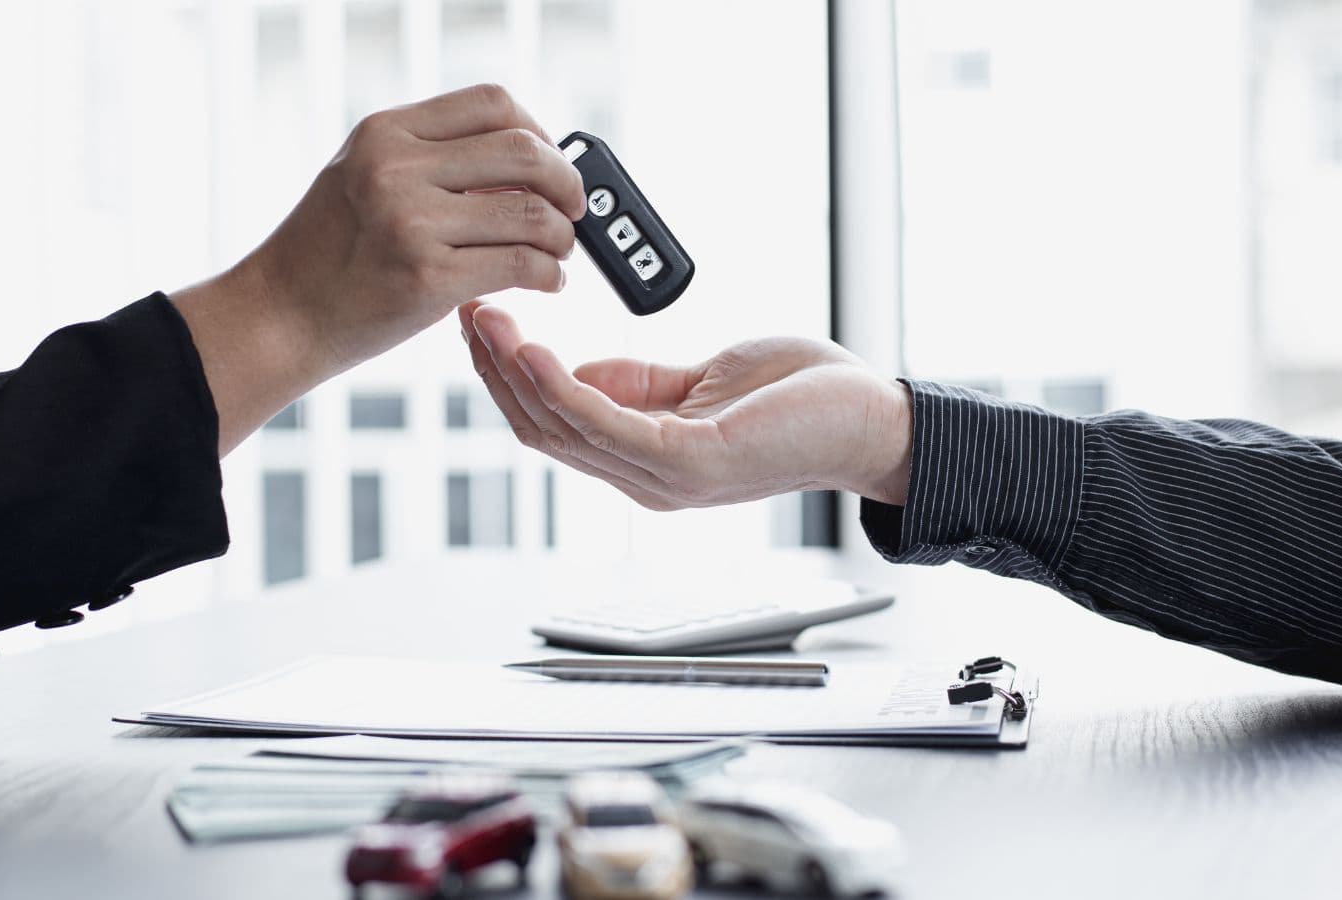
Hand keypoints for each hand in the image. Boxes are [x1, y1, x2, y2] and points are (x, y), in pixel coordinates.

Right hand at [174, 84, 585, 454]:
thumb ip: (428, 161)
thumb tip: (522, 160)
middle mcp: (396, 169)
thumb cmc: (326, 255)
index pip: (493, 103)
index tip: (550, 162)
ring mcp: (411, 223)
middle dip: (567, 182)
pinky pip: (522, 265)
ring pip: (532, 212)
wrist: (278, 317)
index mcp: (385, 134)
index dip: (539, 131)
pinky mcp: (427, 279)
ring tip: (558, 254)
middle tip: (574, 210)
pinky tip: (546, 282)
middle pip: (524, 152)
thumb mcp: (361, 178)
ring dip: (563, 236)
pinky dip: (551, 274)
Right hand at [458, 302, 914, 509]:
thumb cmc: (802, 398)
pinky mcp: (691, 463)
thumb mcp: (701, 381)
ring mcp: (665, 478)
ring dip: (513, 372)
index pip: (552, 425)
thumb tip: (580, 372)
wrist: (875, 420)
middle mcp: (644, 479)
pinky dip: (562, 388)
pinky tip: (533, 349)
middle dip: (494, 370)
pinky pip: (606, 426)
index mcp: (644, 459)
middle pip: (541, 430)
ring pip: (560, 430)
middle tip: (466, 309)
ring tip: (485, 319)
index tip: (483, 319)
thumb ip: (639, 384)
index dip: (508, 375)